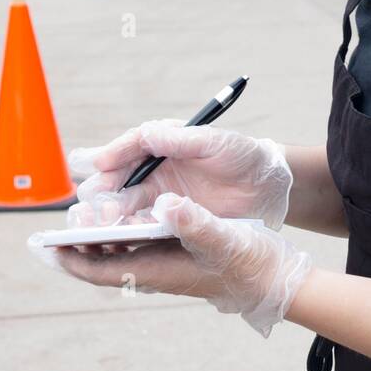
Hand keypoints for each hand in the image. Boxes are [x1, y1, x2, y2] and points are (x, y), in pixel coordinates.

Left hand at [28, 192, 313, 338]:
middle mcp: (158, 270)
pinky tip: (126, 215)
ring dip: (101, 237)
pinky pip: (141, 245)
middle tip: (63, 223)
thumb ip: (194, 222)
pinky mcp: (181, 255)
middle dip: (82, 245)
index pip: (103, 270)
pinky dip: (125, 232)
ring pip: (122, 253)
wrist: (278, 278)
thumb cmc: (251, 262)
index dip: (73, 260)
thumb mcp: (224, 238)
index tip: (49, 247)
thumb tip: (166, 205)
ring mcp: (169, 264)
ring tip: (85, 215)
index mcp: (160, 270)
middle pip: (106, 262)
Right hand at [68, 121, 294, 232]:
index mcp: (162, 145)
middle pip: (119, 180)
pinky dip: (133, 232)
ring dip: (114, 214)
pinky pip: (144, 227)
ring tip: (109, 222)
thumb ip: (180, 139)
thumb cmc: (243, 155)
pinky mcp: (171, 222)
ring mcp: (161, 198)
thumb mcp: (214, 142)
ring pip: (126, 206)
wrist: (269, 187)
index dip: (114, 155)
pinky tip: (128, 237)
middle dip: (106, 190)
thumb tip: (145, 134)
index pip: (129, 148)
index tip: (101, 164)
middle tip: (103, 201)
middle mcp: (155, 172)